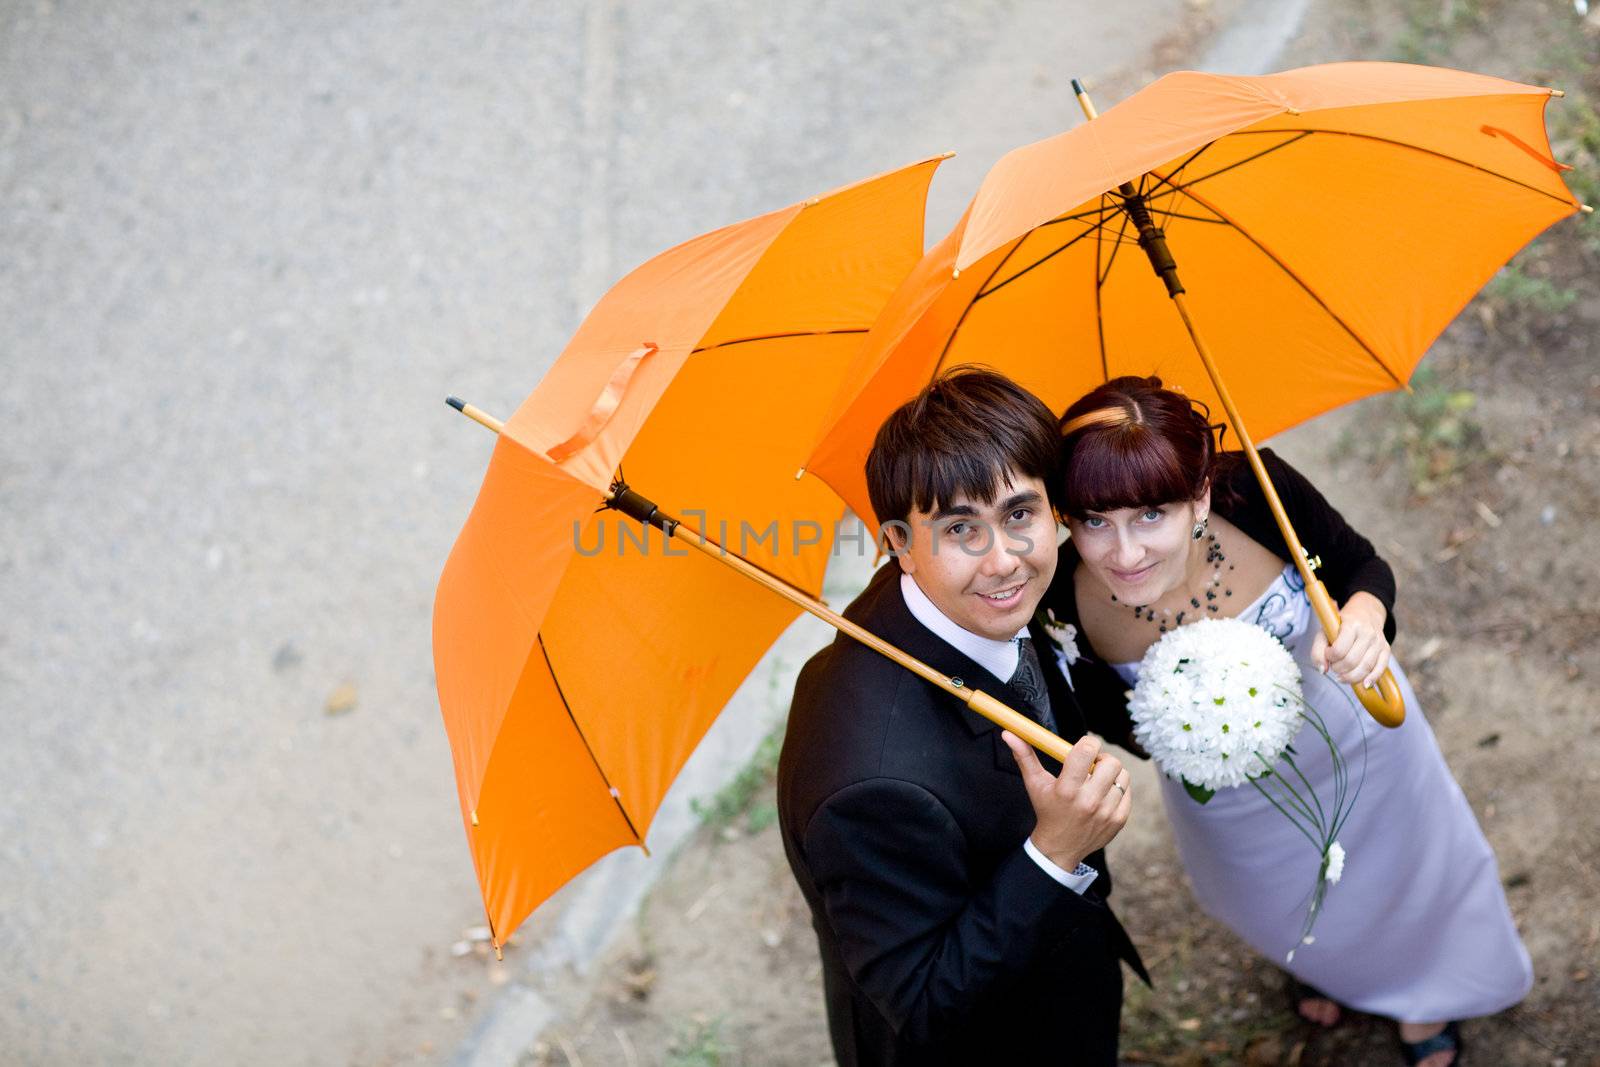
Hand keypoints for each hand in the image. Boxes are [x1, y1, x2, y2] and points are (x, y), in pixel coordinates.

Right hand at [1000, 731, 1130, 870]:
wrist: (1060, 848)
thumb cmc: (1047, 810)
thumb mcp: (1034, 784)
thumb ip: (1024, 756)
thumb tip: (1008, 734)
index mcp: (1066, 790)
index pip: (1086, 752)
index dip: (1088, 743)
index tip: (1084, 747)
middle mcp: (1088, 801)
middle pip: (1110, 762)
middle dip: (1101, 758)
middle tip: (1092, 764)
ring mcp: (1106, 812)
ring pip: (1122, 775)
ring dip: (1111, 773)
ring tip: (1098, 780)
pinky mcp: (1118, 820)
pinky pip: (1127, 791)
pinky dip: (1118, 788)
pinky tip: (1104, 793)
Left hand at [1311, 591, 1390, 687]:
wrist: (1364, 613)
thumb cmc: (1341, 625)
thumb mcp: (1325, 631)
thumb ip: (1318, 650)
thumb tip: (1322, 670)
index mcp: (1351, 625)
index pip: (1339, 650)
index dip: (1330, 657)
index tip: (1328, 654)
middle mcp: (1368, 633)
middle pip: (1351, 661)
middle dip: (1338, 669)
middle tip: (1334, 666)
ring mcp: (1379, 642)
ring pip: (1365, 667)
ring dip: (1350, 677)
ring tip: (1341, 676)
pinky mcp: (1386, 650)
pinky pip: (1381, 668)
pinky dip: (1372, 679)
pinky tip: (1365, 685)